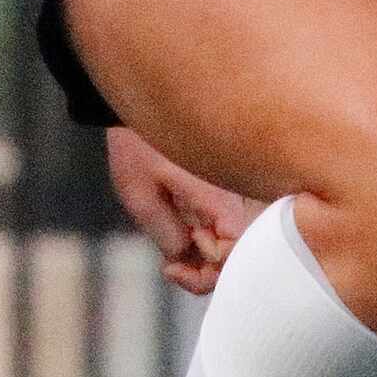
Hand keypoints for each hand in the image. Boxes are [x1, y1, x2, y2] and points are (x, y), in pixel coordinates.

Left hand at [105, 126, 261, 294]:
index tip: (172, 264)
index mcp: (218, 200)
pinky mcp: (219, 194)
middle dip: (205, 271)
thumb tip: (187, 258)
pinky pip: (220, 227)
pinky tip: (178, 234)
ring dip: (202, 257)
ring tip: (170, 252)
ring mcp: (228, 196)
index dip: (207, 271)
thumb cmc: (139, 146)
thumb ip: (167, 234)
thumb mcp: (140, 195)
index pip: (236, 253)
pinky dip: (202, 240)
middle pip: (236, 254)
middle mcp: (232, 199)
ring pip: (229, 243)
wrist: (141, 105)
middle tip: (170, 265)